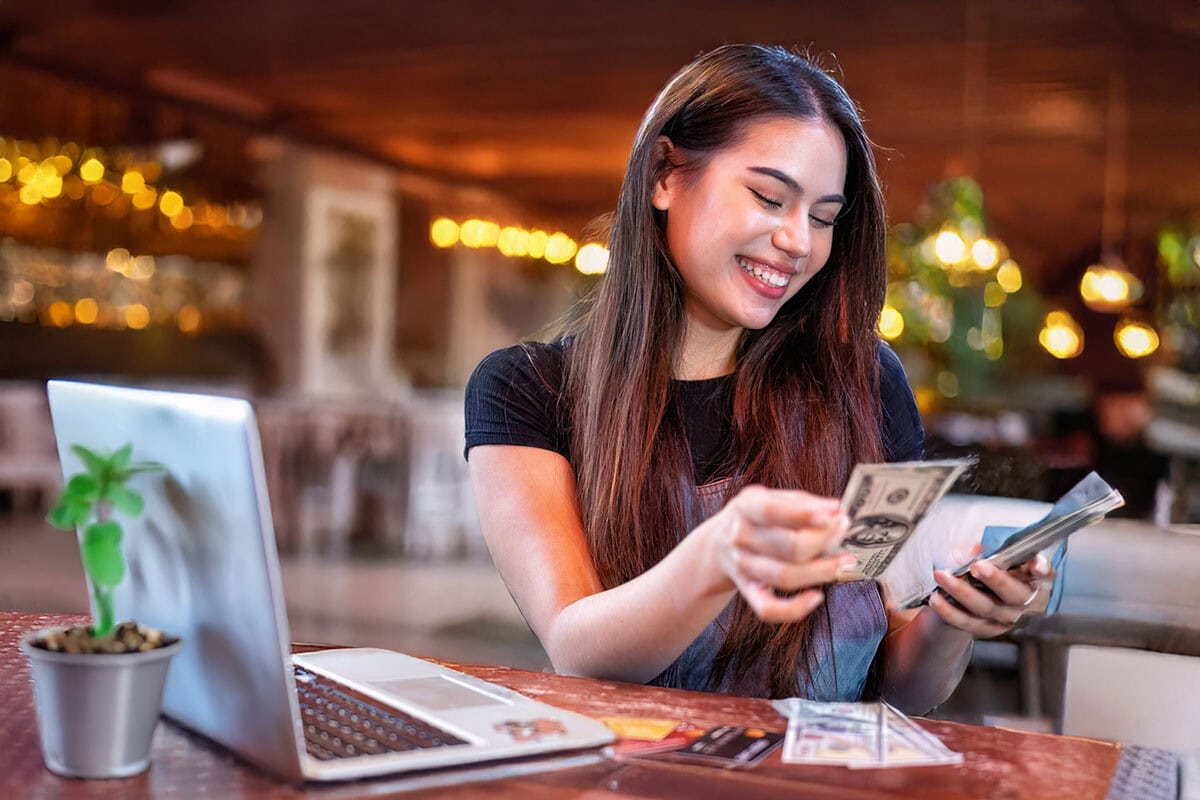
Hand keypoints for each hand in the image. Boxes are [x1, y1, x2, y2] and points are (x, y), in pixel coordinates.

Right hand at [707, 485, 854, 622]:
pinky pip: (768, 609)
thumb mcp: (771, 498)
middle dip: (824, 541)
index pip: (773, 511)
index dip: (805, 515)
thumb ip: (802, 502)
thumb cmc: (755, 518)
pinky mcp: (749, 591)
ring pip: (785, 577)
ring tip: (846, 562)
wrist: (718, 544)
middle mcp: (741, 537)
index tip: (834, 515)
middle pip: (788, 546)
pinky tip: (817, 597)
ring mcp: (743, 567)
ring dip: (822, 572)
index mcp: (746, 508)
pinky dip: (794, 609)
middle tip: (844, 530)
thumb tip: (835, 510)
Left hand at [928, 554, 1055, 637]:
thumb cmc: (995, 569)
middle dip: (995, 580)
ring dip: (961, 592)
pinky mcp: (987, 629)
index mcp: (1034, 580)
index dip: (1041, 570)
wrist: (981, 596)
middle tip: (977, 566)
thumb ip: (990, 551)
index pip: (1043, 574)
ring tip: (942, 576)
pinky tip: (936, 599)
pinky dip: (949, 611)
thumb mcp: (997, 556)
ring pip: (986, 608)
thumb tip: (974, 550)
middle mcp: (1024, 602)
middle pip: (1013, 594)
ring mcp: (1006, 618)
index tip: (1037, 564)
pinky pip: (967, 623)